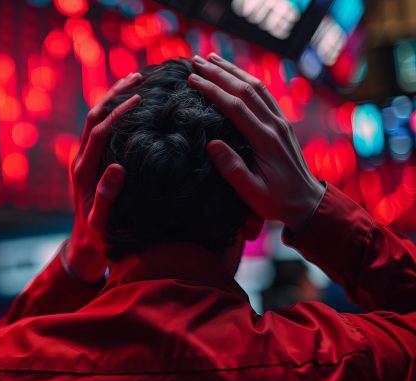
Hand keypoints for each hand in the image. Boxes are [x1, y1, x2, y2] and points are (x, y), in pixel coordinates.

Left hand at [64, 73, 142, 281]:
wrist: (85, 245)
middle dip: (113, 95)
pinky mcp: (89, 161)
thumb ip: (107, 198)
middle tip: (138, 76)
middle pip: (93, 117)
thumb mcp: (102, 223)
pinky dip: (113, 112)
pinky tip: (130, 103)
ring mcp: (83, 159)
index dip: (117, 114)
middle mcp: (80, 160)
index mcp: (84, 171)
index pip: (99, 133)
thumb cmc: (98, 238)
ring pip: (94, 119)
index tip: (139, 98)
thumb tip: (117, 167)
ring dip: (112, 98)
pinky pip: (99, 129)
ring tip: (135, 79)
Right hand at [188, 53, 324, 230]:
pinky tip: (236, 74)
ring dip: (233, 70)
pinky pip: (264, 94)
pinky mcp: (282, 123)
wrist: (308, 202)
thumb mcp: (251, 192)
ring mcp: (281, 122)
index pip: (236, 107)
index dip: (213, 90)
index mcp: (265, 140)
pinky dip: (247, 79)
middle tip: (196, 60)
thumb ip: (232, 169)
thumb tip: (212, 144)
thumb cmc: (276, 201)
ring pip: (256, 87)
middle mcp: (275, 125)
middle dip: (219, 72)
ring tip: (212, 58)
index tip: (192, 80)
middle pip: (245, 90)